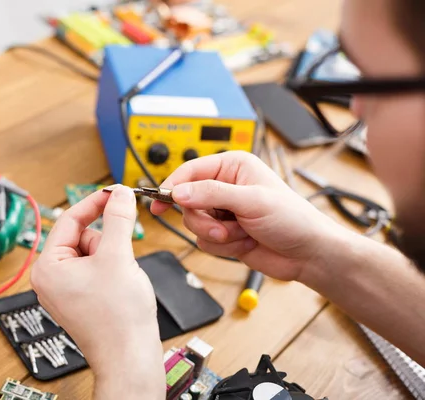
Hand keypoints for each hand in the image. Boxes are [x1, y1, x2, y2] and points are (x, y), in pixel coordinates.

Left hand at [31, 185, 164, 398]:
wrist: (130, 358)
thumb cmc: (117, 319)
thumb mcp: (118, 256)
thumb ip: (118, 218)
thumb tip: (120, 194)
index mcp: (47, 267)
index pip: (69, 220)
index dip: (95, 202)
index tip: (115, 192)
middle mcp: (51, 278)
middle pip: (83, 236)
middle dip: (107, 241)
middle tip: (120, 258)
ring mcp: (65, 289)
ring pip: (93, 252)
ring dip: (113, 257)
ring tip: (121, 280)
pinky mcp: (81, 298)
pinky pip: (97, 269)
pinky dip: (113, 270)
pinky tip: (120, 287)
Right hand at [151, 151, 346, 281]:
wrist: (308, 254)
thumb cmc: (291, 218)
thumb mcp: (250, 201)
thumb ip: (210, 194)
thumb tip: (178, 192)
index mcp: (232, 167)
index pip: (189, 171)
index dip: (172, 186)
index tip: (158, 201)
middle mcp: (224, 187)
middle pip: (187, 202)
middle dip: (204, 220)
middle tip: (222, 228)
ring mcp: (223, 212)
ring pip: (193, 224)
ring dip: (216, 235)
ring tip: (241, 234)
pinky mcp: (224, 234)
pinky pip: (204, 241)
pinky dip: (223, 246)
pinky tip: (245, 242)